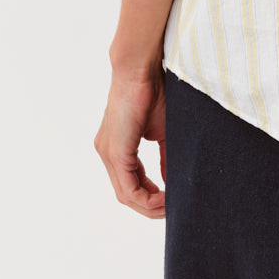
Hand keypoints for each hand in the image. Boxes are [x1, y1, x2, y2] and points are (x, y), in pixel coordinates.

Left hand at [94, 64, 166, 218]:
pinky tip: (163, 199)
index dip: (150, 197)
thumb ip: (164, 158)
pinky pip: (128, 187)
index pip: (130, 182)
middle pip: (126, 194)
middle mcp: (107, 152)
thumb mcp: (162, 131)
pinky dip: (146, 198)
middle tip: (171, 210)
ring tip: (170, 206)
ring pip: (125, 194)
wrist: (142, 67)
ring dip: (149, 205)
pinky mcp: (116, 152)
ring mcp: (108, 153)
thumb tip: (171, 183)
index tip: (170, 201)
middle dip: (149, 206)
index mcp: (117, 147)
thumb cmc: (153, 90)